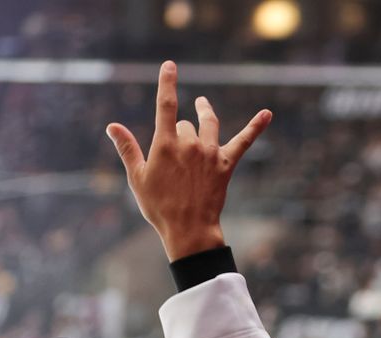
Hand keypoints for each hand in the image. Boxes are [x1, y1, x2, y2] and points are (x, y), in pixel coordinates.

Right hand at [106, 61, 271, 261]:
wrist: (189, 229)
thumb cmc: (159, 206)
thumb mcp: (137, 177)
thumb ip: (127, 148)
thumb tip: (112, 126)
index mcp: (165, 145)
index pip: (165, 105)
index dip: (168, 82)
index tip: (170, 65)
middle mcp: (190, 144)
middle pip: (185, 124)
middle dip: (179, 133)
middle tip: (175, 159)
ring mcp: (211, 154)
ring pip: (209, 124)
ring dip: (205, 114)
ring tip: (203, 105)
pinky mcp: (227, 164)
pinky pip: (244, 141)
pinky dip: (256, 126)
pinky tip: (268, 114)